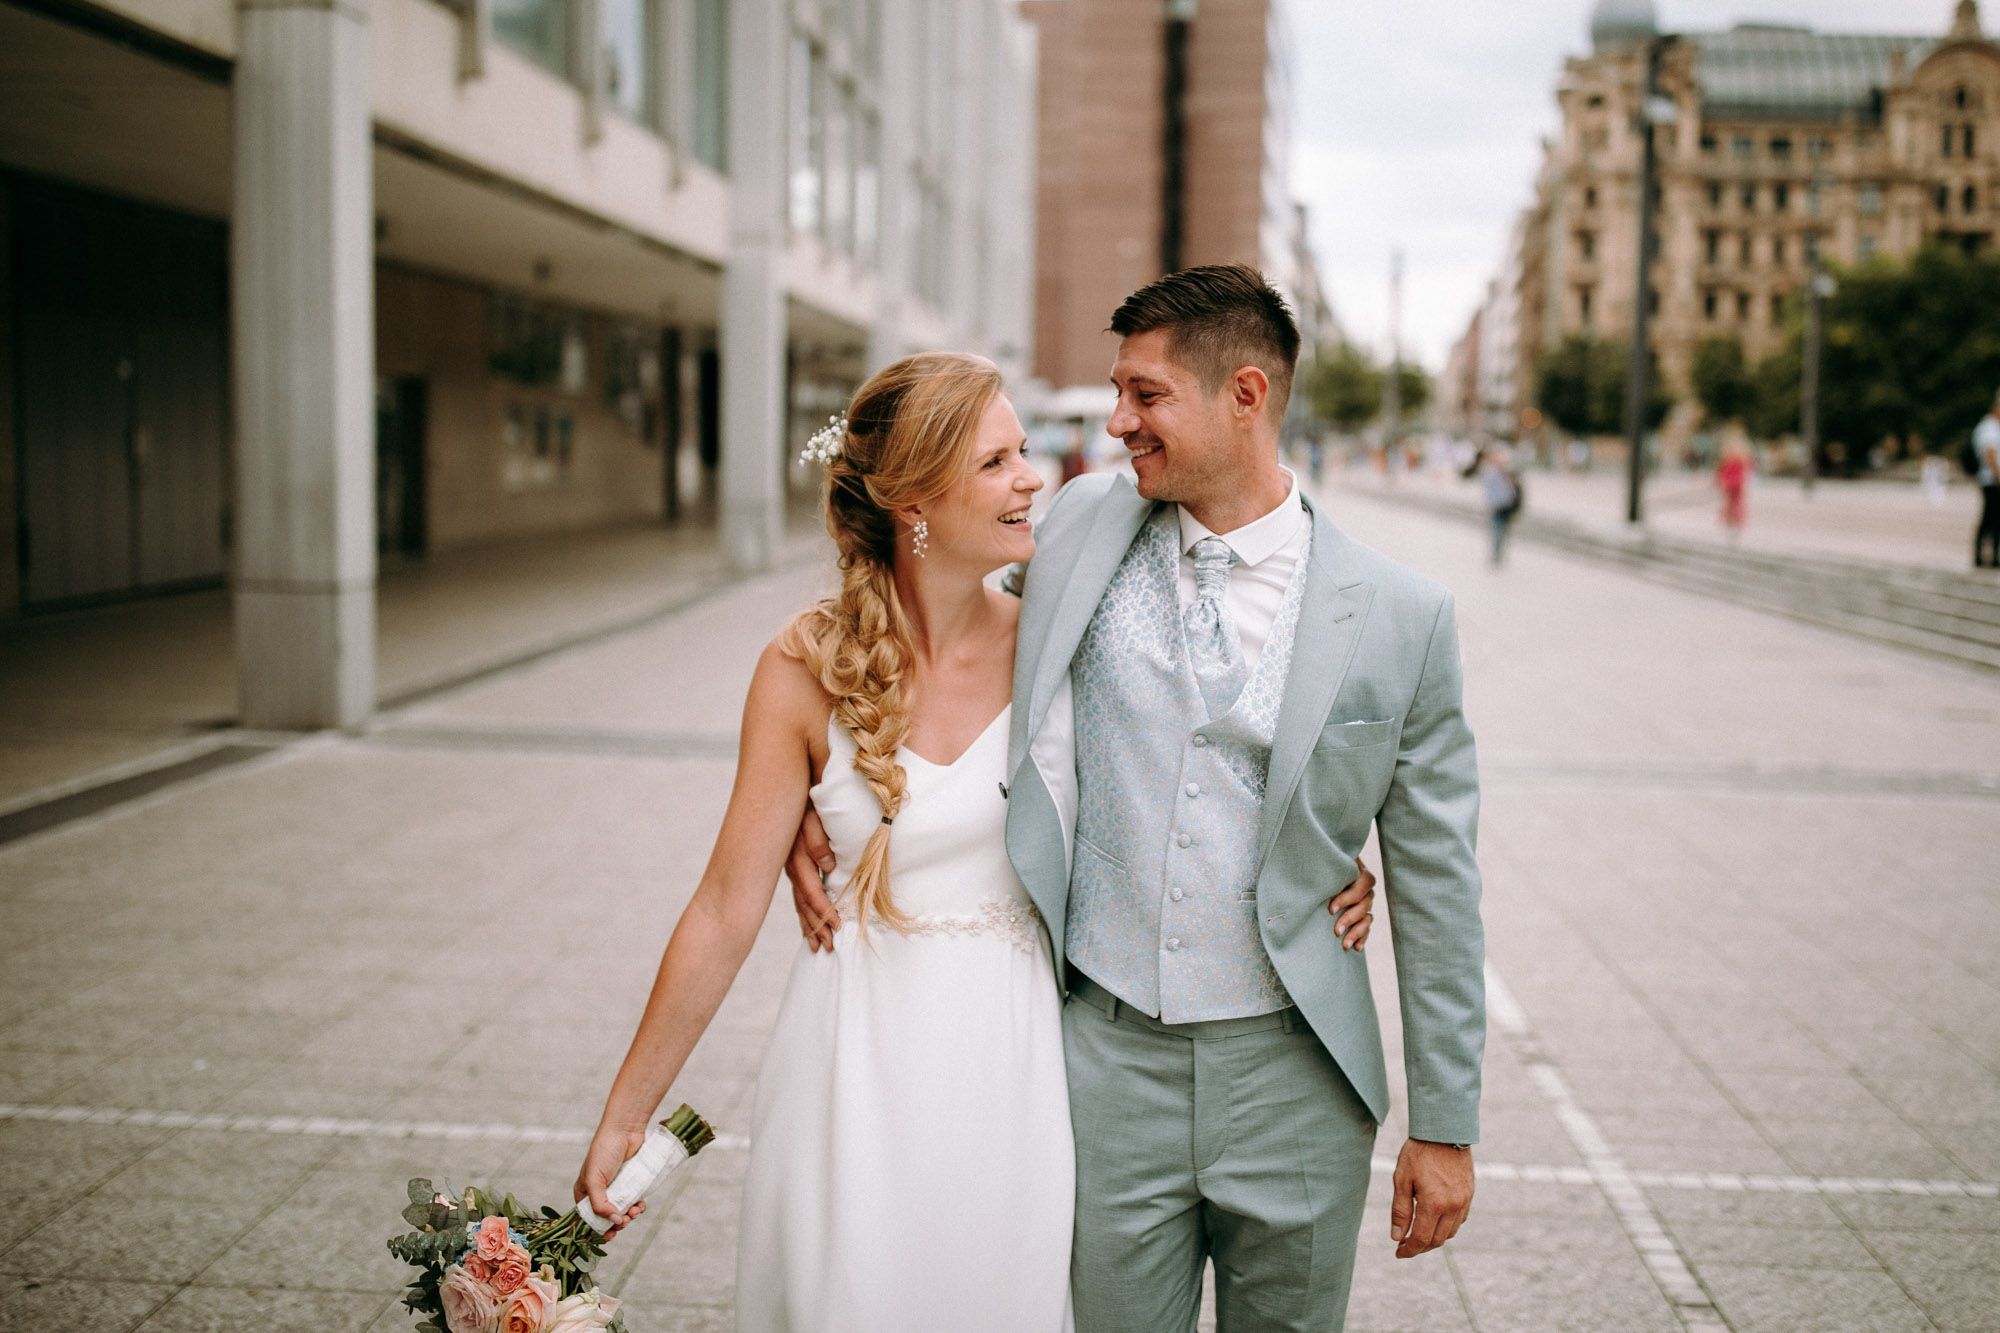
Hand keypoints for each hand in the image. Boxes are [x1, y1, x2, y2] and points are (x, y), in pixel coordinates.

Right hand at [574, 1123, 648, 1237]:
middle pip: (607, 1218)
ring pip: (622, 1212)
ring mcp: (616, 1189)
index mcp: (584, 1193)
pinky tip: (640, 1205)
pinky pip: (633, 1202)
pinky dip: (637, 1207)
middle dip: (618, 1223)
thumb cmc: (604, 1152)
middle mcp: (599, 1193)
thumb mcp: (595, 1180)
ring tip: (636, 1211)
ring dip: (629, 1216)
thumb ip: (600, 1205)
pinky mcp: (631, 1184)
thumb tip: (615, 1222)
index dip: (599, 1229)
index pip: (589, 1218)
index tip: (611, 1235)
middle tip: (626, 1221)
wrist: (625, 1130)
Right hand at [785, 804, 839, 951]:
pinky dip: (803, 911)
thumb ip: (818, 840)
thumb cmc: (810, 800)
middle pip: (804, 903)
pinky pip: (797, 893)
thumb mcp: (814, 815)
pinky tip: (807, 925)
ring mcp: (788, 866)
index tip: (837, 927)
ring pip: (798, 902)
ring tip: (816, 945)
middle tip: (829, 948)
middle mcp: (791, 865)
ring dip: (808, 924)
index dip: (824, 911)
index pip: (812, 891)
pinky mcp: (790, 864)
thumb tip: (829, 866)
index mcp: (798, 856)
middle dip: (816, 926)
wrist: (790, 784)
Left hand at [1327, 861, 1376, 949]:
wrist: (1328, 871)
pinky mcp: (1364, 915)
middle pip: (1363, 906)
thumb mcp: (1330, 865)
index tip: (1330, 910)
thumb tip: (1318, 874)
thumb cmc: (1327, 867)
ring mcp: (1367, 903)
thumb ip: (1330, 869)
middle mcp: (1367, 890)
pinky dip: (1362, 938)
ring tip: (1344, 945)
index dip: (1346, 900)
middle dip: (1349, 919)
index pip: (1360, 888)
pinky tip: (1356, 947)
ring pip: (1367, 919)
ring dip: (1356, 933)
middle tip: (1336, 931)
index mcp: (1362, 874)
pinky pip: (1367, 928)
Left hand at [1389, 1138, 1473, 1257]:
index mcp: (1433, 1203)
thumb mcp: (1402, 1178)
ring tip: (1418, 1233)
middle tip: (1405, 1245)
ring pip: (1450, 1232)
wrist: (1445, 1130)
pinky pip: (1460, 1220)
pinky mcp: (1470, 1194)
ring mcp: (1464, 1201)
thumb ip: (1400, 1210)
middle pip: (1437, 1240)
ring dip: (1434, 1238)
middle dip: (1420, 1247)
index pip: (1421, 1239)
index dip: (1409, 1250)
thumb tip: (1397, 1237)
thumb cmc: (1419, 1152)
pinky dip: (1447, 1226)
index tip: (1398, 1253)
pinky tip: (1435, 1220)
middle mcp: (1453, 1206)